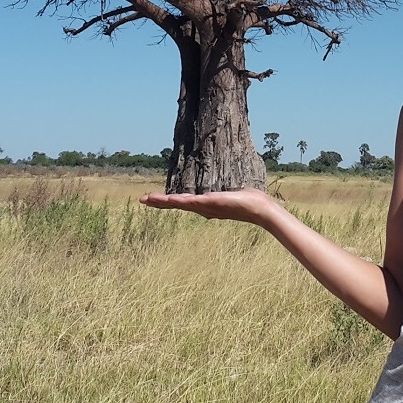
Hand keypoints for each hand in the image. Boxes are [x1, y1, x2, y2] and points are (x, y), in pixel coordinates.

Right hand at [139, 188, 275, 225]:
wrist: (260, 209)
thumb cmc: (249, 201)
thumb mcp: (231, 196)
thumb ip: (224, 195)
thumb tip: (221, 193)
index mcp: (206, 206)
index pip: (183, 203)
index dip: (168, 201)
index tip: (153, 199)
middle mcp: (204, 209)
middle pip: (177, 205)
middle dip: (160, 203)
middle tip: (142, 200)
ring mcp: (206, 207)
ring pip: (181, 204)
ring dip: (164, 202)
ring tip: (148, 199)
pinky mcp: (212, 204)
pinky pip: (192, 202)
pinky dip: (180, 201)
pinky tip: (170, 199)